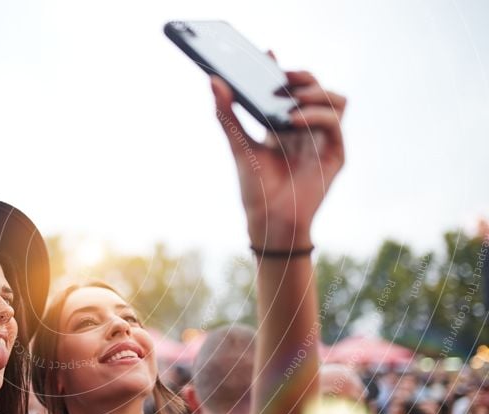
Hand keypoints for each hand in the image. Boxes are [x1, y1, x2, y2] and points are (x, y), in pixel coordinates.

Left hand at [211, 57, 346, 249]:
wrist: (268, 221)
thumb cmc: (255, 189)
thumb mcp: (238, 145)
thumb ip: (228, 114)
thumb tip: (213, 81)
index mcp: (285, 125)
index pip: (291, 87)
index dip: (283, 69)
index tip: (267, 56)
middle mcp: (307, 129)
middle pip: (316, 88)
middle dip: (300, 76)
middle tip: (280, 76)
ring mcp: (323, 140)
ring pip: (335, 100)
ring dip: (314, 92)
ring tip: (290, 100)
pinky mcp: (335, 154)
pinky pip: (335, 123)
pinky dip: (316, 115)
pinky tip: (294, 120)